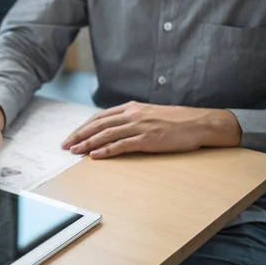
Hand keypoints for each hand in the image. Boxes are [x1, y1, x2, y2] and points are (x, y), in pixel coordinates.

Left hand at [61, 101, 241, 158]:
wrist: (200, 123)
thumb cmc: (176, 121)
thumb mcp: (149, 114)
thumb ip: (131, 119)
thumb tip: (113, 128)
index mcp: (131, 108)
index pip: (99, 117)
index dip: (83, 127)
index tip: (71, 136)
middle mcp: (132, 114)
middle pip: (98, 124)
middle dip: (79, 135)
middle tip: (65, 145)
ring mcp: (140, 126)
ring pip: (106, 134)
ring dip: (88, 143)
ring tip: (75, 151)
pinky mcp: (148, 139)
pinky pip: (122, 145)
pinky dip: (106, 151)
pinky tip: (95, 156)